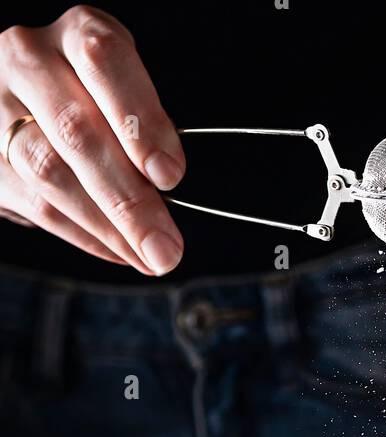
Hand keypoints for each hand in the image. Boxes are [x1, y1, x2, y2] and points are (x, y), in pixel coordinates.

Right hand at [0, 6, 183, 272]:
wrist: (19, 103)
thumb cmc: (87, 96)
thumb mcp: (120, 91)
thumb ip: (140, 126)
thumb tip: (163, 186)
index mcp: (74, 33)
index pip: (103, 61)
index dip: (139, 119)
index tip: (169, 175)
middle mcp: (28, 59)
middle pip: (77, 131)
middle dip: (129, 199)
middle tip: (166, 247)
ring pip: (52, 173)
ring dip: (108, 226)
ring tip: (149, 257)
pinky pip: (38, 205)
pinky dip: (86, 235)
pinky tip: (119, 251)